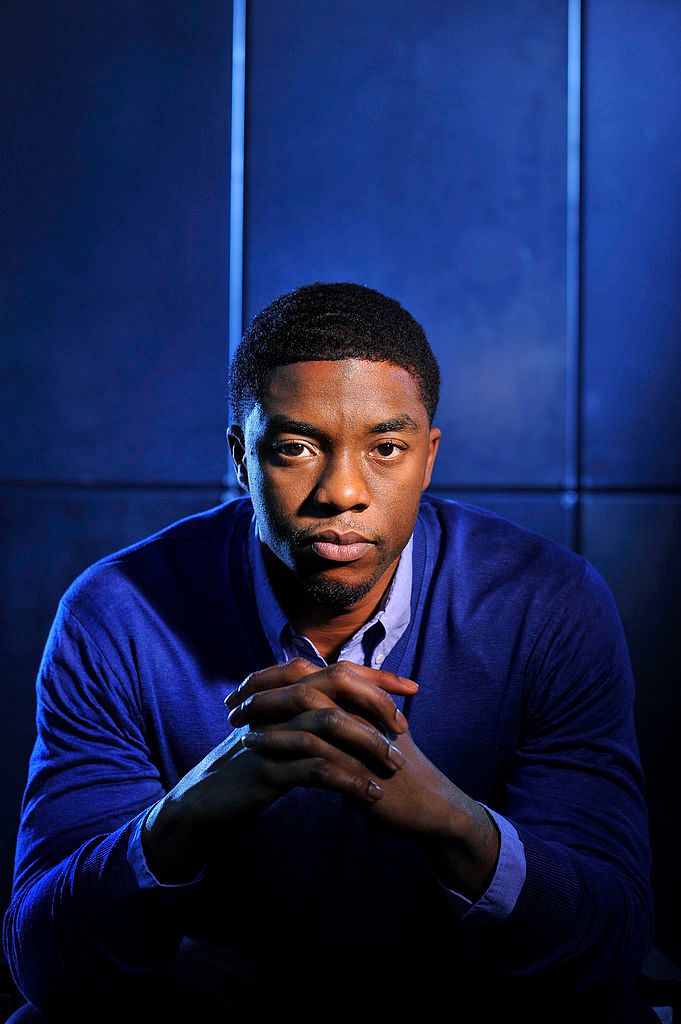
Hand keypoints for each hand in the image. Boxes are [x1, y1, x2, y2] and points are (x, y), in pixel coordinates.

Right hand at [143, 658, 416, 882]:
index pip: (338, 670)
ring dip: (369, 744)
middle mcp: (278, 703)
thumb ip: (309, 718)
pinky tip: (371, 794)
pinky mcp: (267, 767)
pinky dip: (349, 779)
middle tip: (403, 729)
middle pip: (336, 683)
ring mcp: (272, 733)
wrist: (203, 802)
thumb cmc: (247, 768)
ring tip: (395, 766)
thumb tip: (353, 711)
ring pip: (331, 724)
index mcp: (285, 693)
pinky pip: (317, 767)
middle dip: (376, 702)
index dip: (377, 677)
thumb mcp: (279, 735)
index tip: (412, 688)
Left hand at [235, 665, 499, 899]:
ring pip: (306, 709)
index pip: (311, 670)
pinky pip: (312, 746)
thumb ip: (347, 716)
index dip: (274, 675)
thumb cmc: (396, 772)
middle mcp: (361, 707)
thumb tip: (312, 705)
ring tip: (237, 725)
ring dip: (266, 715)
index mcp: (361, 698)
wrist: (429, 807)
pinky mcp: (358, 763)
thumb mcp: (370, 735)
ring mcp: (361, 733)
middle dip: (264, 688)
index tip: (244, 687)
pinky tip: (255, 748)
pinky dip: (279, 743)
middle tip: (232, 703)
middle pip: (305, 680)